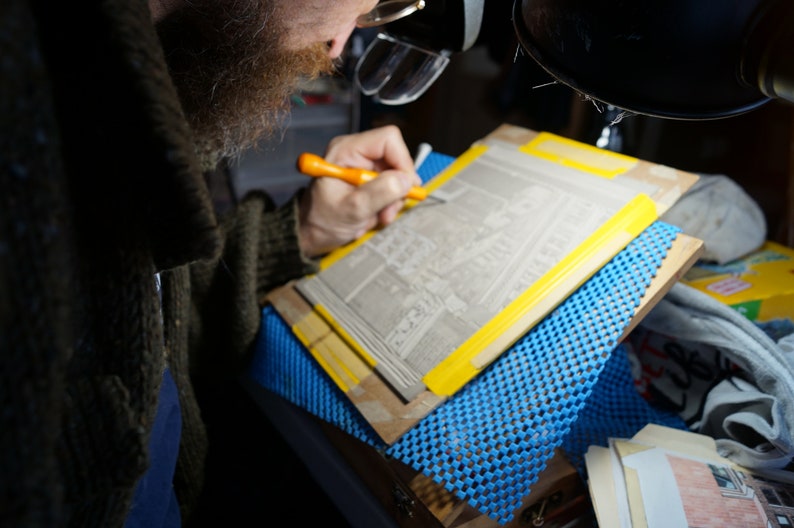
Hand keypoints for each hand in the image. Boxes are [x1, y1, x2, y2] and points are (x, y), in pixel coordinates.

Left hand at [298, 125, 421, 257]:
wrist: (311, 234)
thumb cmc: (321, 221)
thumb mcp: (352, 209)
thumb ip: (380, 193)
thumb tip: (406, 180)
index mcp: (346, 149)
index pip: (388, 139)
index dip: (402, 161)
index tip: (405, 187)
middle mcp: (355, 151)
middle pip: (395, 157)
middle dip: (397, 187)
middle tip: (388, 212)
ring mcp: (362, 164)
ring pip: (396, 173)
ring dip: (393, 199)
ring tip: (379, 216)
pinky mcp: (367, 177)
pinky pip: (390, 184)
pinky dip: (388, 202)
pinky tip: (375, 213)